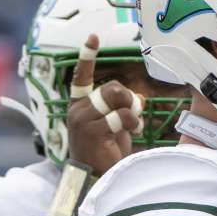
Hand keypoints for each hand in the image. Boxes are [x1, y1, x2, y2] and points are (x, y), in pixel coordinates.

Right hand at [66, 34, 142, 175]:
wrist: (98, 178)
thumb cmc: (106, 153)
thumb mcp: (115, 126)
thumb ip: (123, 108)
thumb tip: (139, 97)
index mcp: (79, 106)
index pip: (81, 77)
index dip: (87, 56)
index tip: (93, 37)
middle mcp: (77, 110)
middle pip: (112, 87)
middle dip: (129, 99)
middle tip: (134, 115)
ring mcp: (82, 119)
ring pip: (116, 97)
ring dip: (132, 110)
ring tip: (133, 126)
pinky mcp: (92, 130)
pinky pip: (121, 115)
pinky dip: (132, 123)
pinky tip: (133, 133)